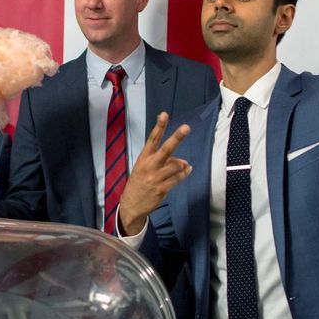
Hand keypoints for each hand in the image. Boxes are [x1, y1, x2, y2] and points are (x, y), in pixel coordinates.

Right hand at [118, 112, 190, 235]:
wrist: (131, 204)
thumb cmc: (139, 182)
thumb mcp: (143, 168)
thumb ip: (161, 161)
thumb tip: (181, 161)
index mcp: (143, 157)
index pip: (152, 139)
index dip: (159, 126)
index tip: (164, 114)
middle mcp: (149, 165)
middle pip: (166, 149)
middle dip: (177, 137)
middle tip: (186, 127)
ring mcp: (156, 178)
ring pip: (176, 165)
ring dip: (183, 164)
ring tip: (185, 165)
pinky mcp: (162, 189)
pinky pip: (177, 179)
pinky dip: (184, 173)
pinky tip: (187, 170)